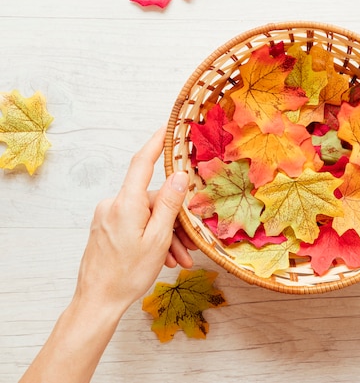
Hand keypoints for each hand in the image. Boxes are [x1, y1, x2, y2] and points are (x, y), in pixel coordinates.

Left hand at [74, 127, 190, 311]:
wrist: (97, 301)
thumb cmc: (127, 274)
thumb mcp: (157, 239)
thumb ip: (169, 205)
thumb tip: (179, 176)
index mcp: (126, 204)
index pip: (142, 163)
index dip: (156, 143)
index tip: (167, 129)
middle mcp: (113, 205)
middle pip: (152, 200)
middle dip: (174, 221)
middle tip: (190, 245)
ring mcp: (107, 217)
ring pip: (146, 216)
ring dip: (165, 235)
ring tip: (178, 259)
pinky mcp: (105, 228)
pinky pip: (135, 224)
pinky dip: (151, 238)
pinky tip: (163, 258)